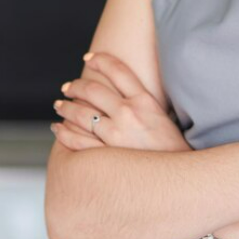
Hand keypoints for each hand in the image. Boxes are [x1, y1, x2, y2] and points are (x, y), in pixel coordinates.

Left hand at [52, 52, 191, 152]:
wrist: (179, 180)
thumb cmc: (172, 150)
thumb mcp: (163, 118)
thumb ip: (142, 104)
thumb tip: (122, 93)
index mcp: (145, 101)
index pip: (118, 70)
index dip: (100, 60)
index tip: (88, 58)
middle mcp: (129, 114)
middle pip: (93, 90)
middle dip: (76, 86)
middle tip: (67, 87)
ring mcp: (116, 135)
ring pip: (80, 114)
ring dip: (65, 107)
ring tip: (59, 105)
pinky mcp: (107, 156)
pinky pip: (76, 140)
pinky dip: (63, 133)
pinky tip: (58, 128)